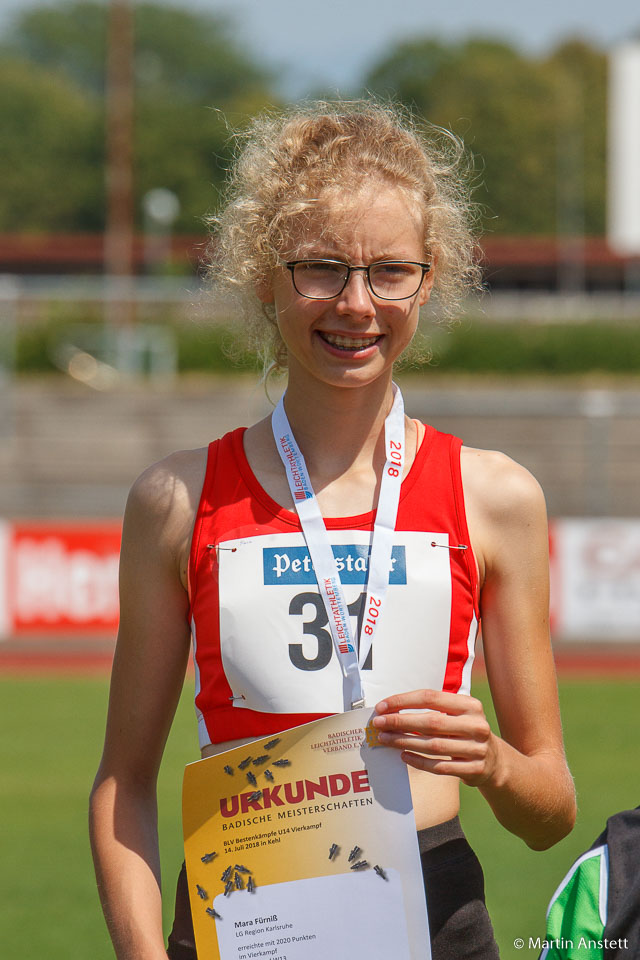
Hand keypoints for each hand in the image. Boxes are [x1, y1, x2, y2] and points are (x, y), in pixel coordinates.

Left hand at [372, 689, 498, 786]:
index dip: (404, 701)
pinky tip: (403, 756)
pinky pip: (440, 767)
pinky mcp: (474, 769)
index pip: (431, 697)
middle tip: (378, 724)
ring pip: (433, 746)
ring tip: (385, 739)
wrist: (495, 761)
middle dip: (400, 722)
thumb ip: (432, 709)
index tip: (382, 706)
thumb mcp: (458, 714)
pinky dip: (419, 762)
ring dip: (404, 742)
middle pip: (431, 722)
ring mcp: (477, 749)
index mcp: (470, 705)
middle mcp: (476, 725)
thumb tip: (391, 709)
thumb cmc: (465, 732)